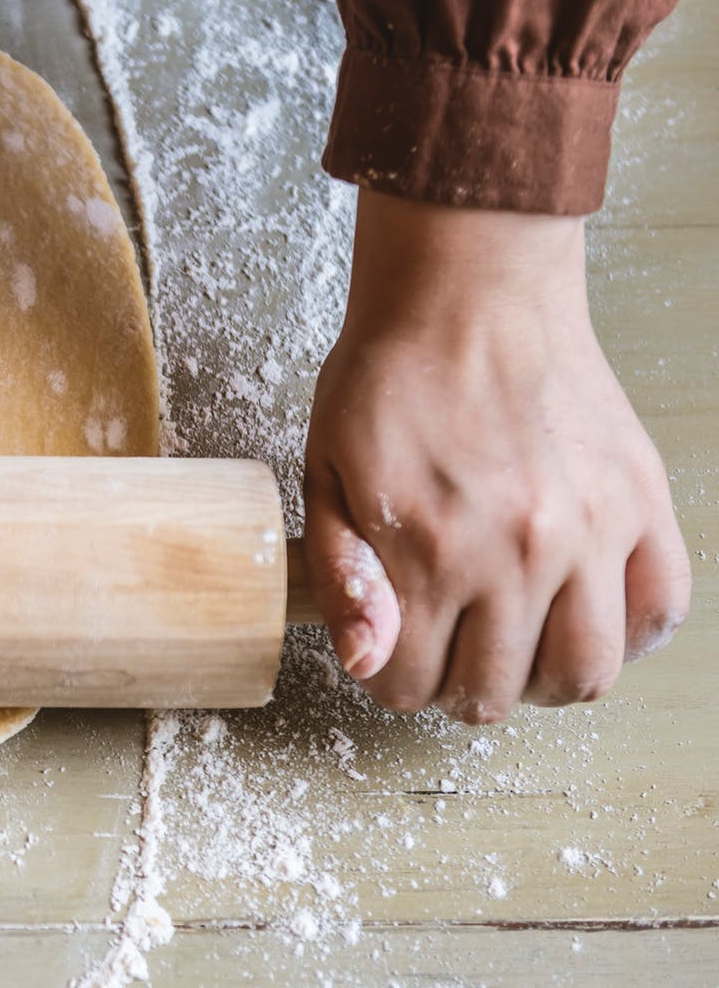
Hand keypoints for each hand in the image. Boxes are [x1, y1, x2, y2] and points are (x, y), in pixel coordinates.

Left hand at [303, 189, 689, 722]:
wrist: (467, 293)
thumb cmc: (388, 378)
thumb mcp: (326, 476)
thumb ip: (343, 577)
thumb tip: (367, 660)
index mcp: (431, 552)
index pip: (410, 683)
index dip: (388, 675)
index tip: (389, 645)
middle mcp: (520, 554)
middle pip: (495, 694)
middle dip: (456, 685)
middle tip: (446, 645)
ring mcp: (592, 531)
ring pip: (586, 674)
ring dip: (542, 680)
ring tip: (514, 645)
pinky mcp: (642, 503)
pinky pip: (661, 609)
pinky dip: (627, 633)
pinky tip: (582, 613)